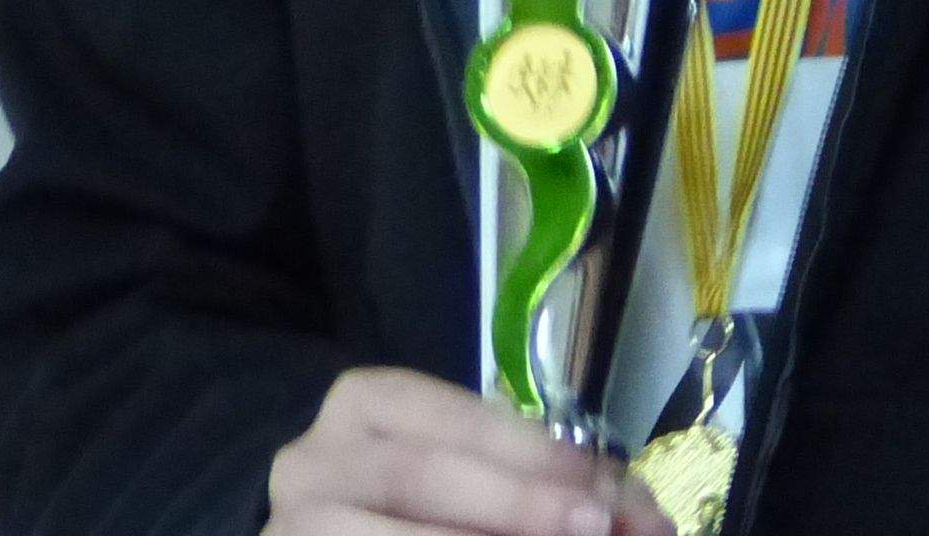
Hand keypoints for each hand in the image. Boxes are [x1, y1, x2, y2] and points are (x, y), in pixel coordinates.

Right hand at [265, 366, 670, 535]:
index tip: (604, 494)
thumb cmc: (415, 493)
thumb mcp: (475, 465)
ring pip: (395, 535)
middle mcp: (313, 460)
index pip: (460, 423)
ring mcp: (291, 524)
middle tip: (591, 526)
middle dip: (517, 504)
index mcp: (368, 406)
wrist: (333, 520)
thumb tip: (637, 516)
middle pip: (423, 477)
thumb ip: (543, 478)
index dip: (537, 458)